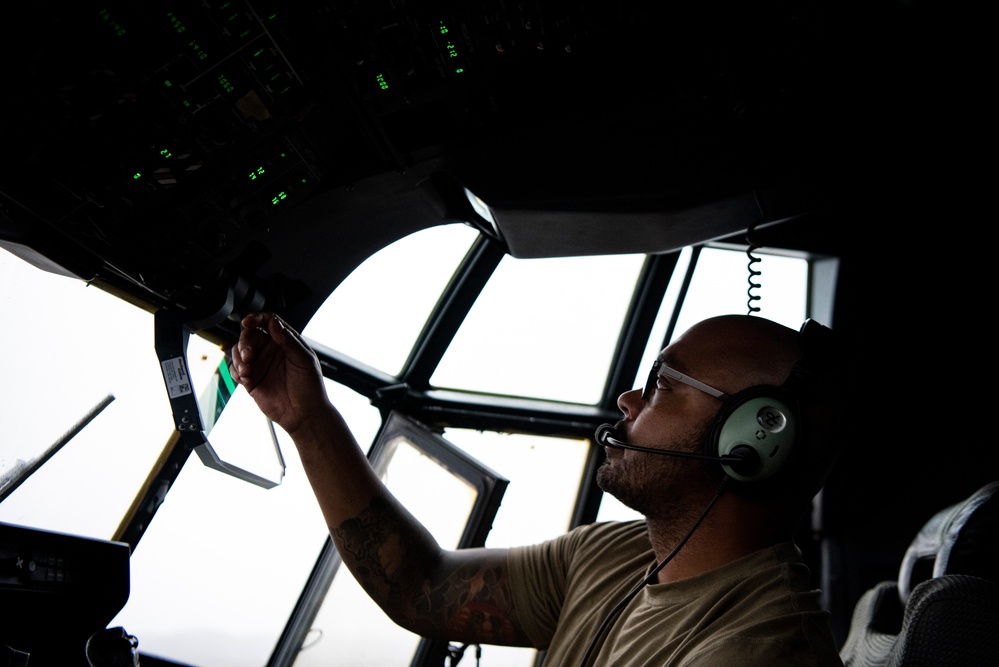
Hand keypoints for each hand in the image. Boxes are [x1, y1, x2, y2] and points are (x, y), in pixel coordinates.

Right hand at [230, 312, 328, 436]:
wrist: (304, 415)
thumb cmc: (310, 387)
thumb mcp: (304, 360)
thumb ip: (289, 340)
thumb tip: (274, 322)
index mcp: (285, 341)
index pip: (267, 322)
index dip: (256, 318)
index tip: (248, 322)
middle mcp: (271, 350)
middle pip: (249, 335)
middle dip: (245, 342)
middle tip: (248, 355)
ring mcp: (260, 364)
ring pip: (238, 351)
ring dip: (239, 358)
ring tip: (247, 370)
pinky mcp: (251, 380)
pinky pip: (235, 369)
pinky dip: (237, 371)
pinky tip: (246, 378)